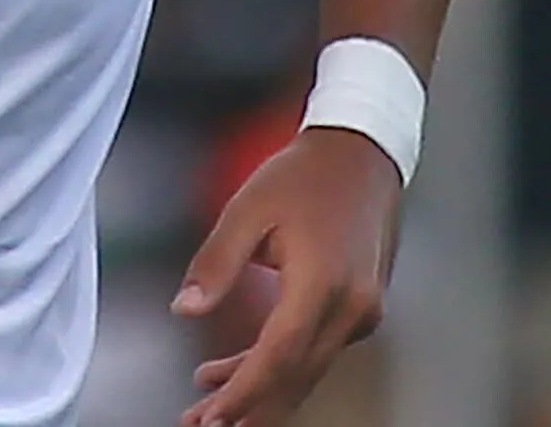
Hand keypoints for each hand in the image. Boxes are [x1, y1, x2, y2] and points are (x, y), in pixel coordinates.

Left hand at [174, 128, 402, 426]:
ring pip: (308, 368)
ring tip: (210, 401)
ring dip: (262, 391)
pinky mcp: (362, 307)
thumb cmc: (308, 174)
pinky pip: (319, 349)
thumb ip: (216, 263)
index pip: (280, 355)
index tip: (211, 415)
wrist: (364, 152)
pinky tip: (244, 365)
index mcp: (323, 280)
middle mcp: (352, 304)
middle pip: (297, 375)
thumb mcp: (248, 208)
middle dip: (248, 407)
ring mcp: (363, 309)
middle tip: (202, 423)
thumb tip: (186, 309)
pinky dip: (283, 366)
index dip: (243, 392)